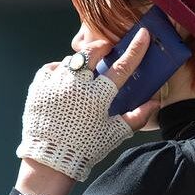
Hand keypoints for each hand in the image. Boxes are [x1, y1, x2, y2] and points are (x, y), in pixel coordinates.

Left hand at [15, 27, 163, 182]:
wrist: (50, 160)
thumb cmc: (85, 148)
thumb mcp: (114, 134)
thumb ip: (136, 117)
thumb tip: (155, 103)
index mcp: (99, 95)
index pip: (122, 66)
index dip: (136, 49)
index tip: (143, 34)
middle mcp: (77, 84)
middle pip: (92, 53)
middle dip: (101, 48)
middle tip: (106, 50)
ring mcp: (56, 83)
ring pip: (71, 60)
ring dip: (80, 63)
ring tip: (82, 72)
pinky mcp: (39, 86)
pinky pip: (51, 69)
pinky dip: (59, 71)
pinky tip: (63, 79)